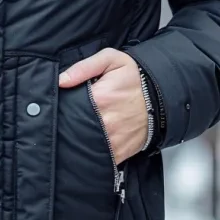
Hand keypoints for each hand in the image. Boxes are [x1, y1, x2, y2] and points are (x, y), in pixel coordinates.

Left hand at [60, 49, 146, 164]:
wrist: (161, 99)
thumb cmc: (134, 79)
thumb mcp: (112, 60)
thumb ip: (84, 67)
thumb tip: (61, 81)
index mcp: (99, 98)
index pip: (68, 107)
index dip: (60, 107)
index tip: (58, 106)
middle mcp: (105, 122)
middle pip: (72, 128)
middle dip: (66, 124)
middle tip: (63, 119)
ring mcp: (112, 140)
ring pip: (83, 146)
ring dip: (76, 140)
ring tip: (75, 131)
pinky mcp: (118, 153)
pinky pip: (98, 159)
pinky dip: (89, 154)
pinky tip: (88, 144)